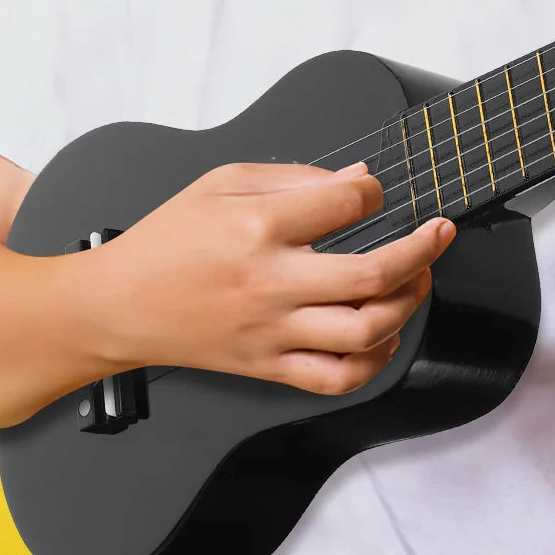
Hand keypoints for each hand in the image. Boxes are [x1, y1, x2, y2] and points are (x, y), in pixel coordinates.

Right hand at [90, 161, 452, 394]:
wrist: (116, 306)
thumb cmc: (166, 242)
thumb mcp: (222, 182)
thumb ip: (295, 178)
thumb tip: (356, 179)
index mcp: (259, 229)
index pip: (345, 206)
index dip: (374, 192)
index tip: (375, 191)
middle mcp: (271, 284)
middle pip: (370, 275)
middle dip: (420, 250)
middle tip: (438, 233)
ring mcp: (272, 332)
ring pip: (364, 330)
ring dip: (407, 303)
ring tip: (416, 278)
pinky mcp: (268, 367)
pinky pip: (336, 377)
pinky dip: (374, 360)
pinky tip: (385, 334)